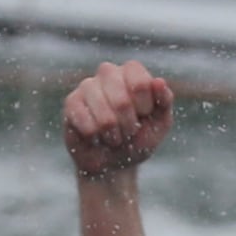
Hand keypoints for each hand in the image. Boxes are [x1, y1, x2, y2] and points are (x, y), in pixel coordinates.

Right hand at [63, 61, 172, 177]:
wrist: (113, 163)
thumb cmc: (138, 139)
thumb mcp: (159, 124)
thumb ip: (164, 102)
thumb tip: (159, 81)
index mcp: (132, 72)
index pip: (140, 82)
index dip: (144, 107)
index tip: (144, 116)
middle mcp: (108, 73)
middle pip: (122, 99)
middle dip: (129, 125)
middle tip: (128, 132)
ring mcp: (87, 86)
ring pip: (103, 113)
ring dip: (112, 134)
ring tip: (113, 137)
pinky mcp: (71, 103)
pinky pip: (86, 123)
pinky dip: (95, 138)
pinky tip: (95, 137)